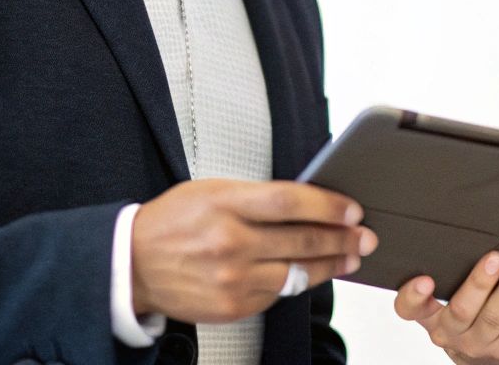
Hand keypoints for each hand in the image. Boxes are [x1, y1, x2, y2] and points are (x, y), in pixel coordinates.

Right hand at [131, 178, 377, 322]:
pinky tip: (311, 273)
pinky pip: (278, 294)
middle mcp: (230, 243)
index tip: (352, 209)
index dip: (329, 205)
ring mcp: (232, 279)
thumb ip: (256, 196)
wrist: (132, 264)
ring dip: (330, 264)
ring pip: (297, 272)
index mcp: (225, 204)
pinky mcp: (233, 306)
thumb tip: (307, 199)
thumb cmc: (172, 222)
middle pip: (302, 239)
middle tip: (365, 236)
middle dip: (342, 238)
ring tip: (350, 256)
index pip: (291, 201)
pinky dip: (297, 282)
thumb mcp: (211, 191)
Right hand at [394, 251, 498, 364]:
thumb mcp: (447, 307)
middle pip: (462, 309)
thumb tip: (468, 231)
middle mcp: (453, 334)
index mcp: (433, 318)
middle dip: (479, 282)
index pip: (411, 310)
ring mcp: (482, 343)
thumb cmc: (468, 322)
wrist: (489, 363)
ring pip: (496, 315)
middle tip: (495, 257)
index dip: (414, 296)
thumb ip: (449, 279)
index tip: (424, 280)